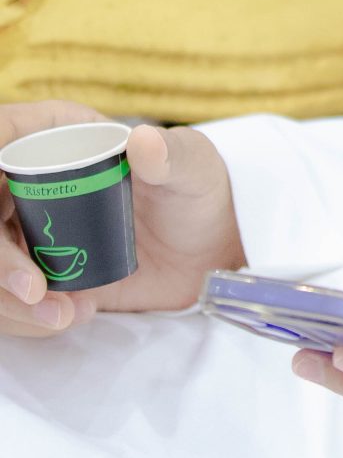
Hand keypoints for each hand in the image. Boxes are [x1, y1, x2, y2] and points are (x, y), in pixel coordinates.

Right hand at [0, 100, 243, 337]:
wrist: (207, 250)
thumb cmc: (197, 189)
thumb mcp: (192, 167)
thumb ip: (172, 154)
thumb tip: (142, 139)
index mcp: (57, 139)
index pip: (1, 142)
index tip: (1, 218)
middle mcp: (29, 184)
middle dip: (0, 262)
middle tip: (33, 290)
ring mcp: (28, 232)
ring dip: (10, 302)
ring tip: (64, 313)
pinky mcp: (37, 275)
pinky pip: (10, 301)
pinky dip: (29, 318)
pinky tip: (76, 313)